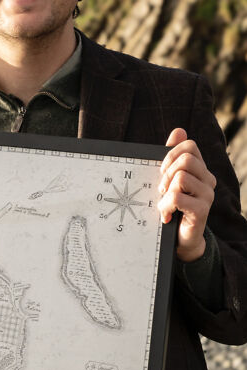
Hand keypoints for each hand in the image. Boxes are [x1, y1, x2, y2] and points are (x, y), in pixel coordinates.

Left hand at [158, 128, 215, 262]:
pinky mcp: (202, 211)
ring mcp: (207, 196)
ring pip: (181, 177)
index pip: (190, 146)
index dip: (171, 155)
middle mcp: (207, 180)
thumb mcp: (168, 180)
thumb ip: (172, 157)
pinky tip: (166, 215)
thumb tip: (179, 131)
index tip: (162, 172)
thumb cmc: (172, 207)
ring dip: (165, 192)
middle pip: (186, 160)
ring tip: (165, 203)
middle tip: (161, 189)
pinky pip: (177, 197)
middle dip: (167, 173)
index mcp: (200, 170)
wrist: (179, 239)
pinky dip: (165, 205)